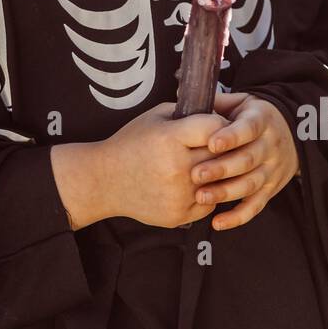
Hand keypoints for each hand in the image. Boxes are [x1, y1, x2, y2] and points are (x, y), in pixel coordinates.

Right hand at [95, 99, 229, 228]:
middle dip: (222, 149)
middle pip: (221, 155)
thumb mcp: (154, 117)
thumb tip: (220, 117)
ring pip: (219, 182)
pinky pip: (210, 203)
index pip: (215, 128)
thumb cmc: (131, 143)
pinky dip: (207, 194)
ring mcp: (179, 195)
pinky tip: (192, 185)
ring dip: (217, 174)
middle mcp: (176, 168)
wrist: (105, 180)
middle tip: (216, 146)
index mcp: (170, 138)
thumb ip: (187, 113)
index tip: (215, 127)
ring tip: (206, 165)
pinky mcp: (179, 215)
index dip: (219, 124)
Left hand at [189, 92, 300, 231]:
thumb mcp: (241, 103)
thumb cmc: (251, 117)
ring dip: (226, 193)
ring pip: (250, 184)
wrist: (289, 134)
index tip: (211, 142)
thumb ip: (215, 102)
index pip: (249, 128)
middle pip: (247, 159)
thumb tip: (181, 94)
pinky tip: (217, 222)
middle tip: (196, 174)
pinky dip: (238, 217)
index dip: (231, 136)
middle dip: (221, 168)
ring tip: (201, 197)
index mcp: (261, 119)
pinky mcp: (270, 190)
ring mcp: (272, 170)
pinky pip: (256, 206)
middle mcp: (270, 145)